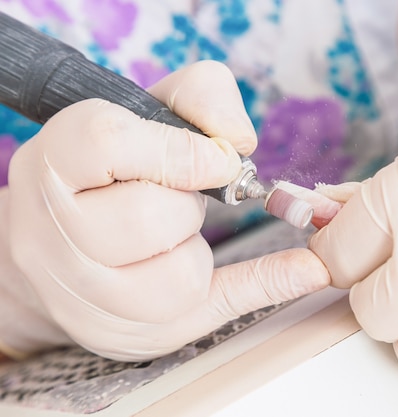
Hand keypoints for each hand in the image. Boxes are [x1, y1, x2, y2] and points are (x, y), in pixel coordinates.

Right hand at [0, 61, 328, 361]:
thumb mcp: (142, 113)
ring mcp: (91, 297)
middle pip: (150, 217)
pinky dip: (269, 284)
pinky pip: (215, 310)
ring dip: (195, 247)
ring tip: (173, 236)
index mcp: (55, 162)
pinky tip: (306, 270)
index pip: (108, 143)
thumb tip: (240, 140)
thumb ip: (198, 97)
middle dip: (184, 202)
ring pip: (177, 276)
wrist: (59, 246)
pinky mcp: (138, 333)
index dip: (178, 149)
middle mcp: (56, 237)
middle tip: (175, 198)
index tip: (215, 157)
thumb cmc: (111, 173)